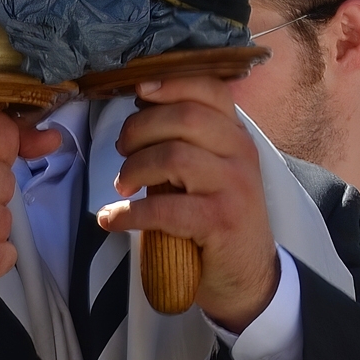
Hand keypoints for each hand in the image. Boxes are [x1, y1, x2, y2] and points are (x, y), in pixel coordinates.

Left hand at [98, 76, 279, 332]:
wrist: (246, 276)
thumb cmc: (215, 218)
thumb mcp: (209, 171)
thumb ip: (185, 141)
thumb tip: (142, 106)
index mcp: (236, 136)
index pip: (210, 91)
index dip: (172, 84)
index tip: (138, 91)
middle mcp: (241, 154)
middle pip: (185, 118)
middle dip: (139, 129)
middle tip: (122, 152)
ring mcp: (234, 186)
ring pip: (173, 156)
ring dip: (133, 170)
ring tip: (122, 187)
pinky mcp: (221, 221)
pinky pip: (165, 208)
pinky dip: (129, 213)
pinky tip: (114, 219)